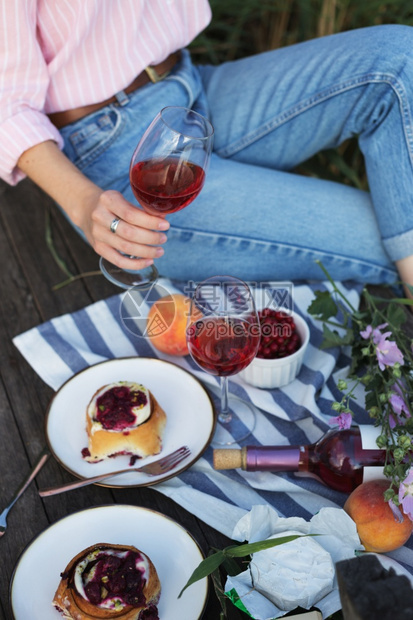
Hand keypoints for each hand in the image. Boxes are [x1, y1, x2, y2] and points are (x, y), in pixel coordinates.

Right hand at [17, 140, 169, 270]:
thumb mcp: (124, 199)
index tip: (165, 225)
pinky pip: (118, 261)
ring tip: (159, 251)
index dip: (150, 222)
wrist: (87, 209)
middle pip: (129, 232)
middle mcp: (100, 217)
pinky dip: (135, 264)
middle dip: (151, 238)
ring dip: (146, 252)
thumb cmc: (112, 204)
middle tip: (163, 239)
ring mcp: (97, 234)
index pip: (131, 214)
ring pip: (125, 248)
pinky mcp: (98, 248)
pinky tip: (148, 261)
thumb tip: (163, 218)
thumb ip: (142, 208)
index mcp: (108, 200)